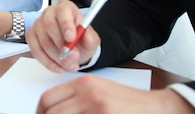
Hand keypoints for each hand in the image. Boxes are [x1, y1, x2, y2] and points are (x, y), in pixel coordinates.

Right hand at [26, 0, 99, 72]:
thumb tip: (87, 37)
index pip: (63, 11)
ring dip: (57, 57)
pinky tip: (58, 66)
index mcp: (66, 8)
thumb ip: (90, 39)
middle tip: (73, 56)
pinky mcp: (31, 36)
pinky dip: (48, 61)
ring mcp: (38, 24)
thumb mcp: (91, 41)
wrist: (73, 50)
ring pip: (44, 41)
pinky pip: (36, 50)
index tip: (71, 39)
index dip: (66, 25)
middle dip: (61, 45)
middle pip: (49, 25)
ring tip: (70, 64)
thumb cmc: (80, 41)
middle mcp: (50, 12)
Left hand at [36, 76, 194, 113]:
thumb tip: (51, 111)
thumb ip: (76, 98)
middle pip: (52, 112)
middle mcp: (87, 92)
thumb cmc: (125, 102)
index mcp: (82, 83)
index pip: (48, 99)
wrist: (155, 107)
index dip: (39, 113)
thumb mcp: (98, 91)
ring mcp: (97, 107)